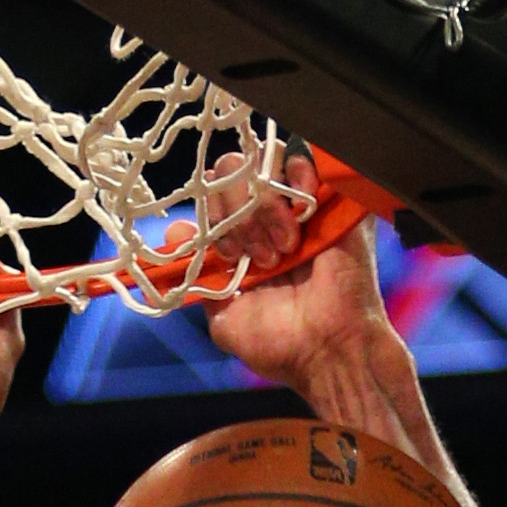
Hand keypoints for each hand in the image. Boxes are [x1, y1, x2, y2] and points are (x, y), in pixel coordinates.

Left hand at [204, 168, 394, 400]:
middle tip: (262, 258)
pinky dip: (296, 175)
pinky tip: (299, 213)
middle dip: (238, 215)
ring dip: (266, 206)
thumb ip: (200, 276)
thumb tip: (174, 231)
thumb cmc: (282, 345)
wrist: (329, 352)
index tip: (231, 255)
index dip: (214, 217)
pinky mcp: (332, 195)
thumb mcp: (226, 319)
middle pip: (232, 170)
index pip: (213, 194)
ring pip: (262, 162)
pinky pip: (303, 153)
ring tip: (285, 248)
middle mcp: (270, 216)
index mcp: (245, 238)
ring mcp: (300, 204)